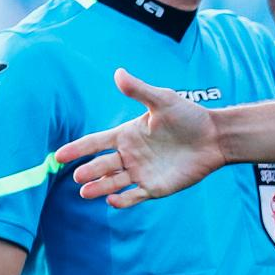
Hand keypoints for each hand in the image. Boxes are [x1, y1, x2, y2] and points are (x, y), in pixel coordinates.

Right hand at [54, 69, 224, 207]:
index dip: (77, 149)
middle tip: (78, 177)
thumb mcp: (163, 101)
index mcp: (126, 134)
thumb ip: (139, 90)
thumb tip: (118, 73)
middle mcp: (130, 155)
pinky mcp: (155, 187)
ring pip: (113, 182)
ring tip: (86, 191)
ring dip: (99, 187)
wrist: (215, 137)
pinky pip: (134, 196)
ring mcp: (141, 172)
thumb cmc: (190, 116)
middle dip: (89, 171)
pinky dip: (123, 200)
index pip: (94, 143)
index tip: (58, 157)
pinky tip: (112, 200)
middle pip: (102, 165)